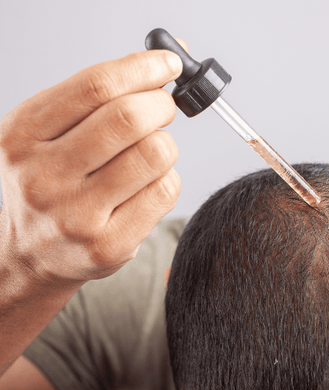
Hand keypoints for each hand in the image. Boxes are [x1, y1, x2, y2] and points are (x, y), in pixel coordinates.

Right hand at [0, 48, 182, 284]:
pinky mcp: (108, 244)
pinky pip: (165, 191)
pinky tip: (147, 184)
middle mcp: (44, 175)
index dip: (144, 68)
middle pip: (130, 118)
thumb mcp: (46, 131)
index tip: (169, 64)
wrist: (27, 253)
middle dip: (161, 105)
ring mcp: (77, 215)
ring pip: (155, 154)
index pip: (96, 87)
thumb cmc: (47, 181)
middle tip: (162, 109)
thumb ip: (95, 95)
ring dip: (165, 145)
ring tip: (149, 152)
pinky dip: (167, 178)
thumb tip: (164, 62)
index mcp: (24, 134)